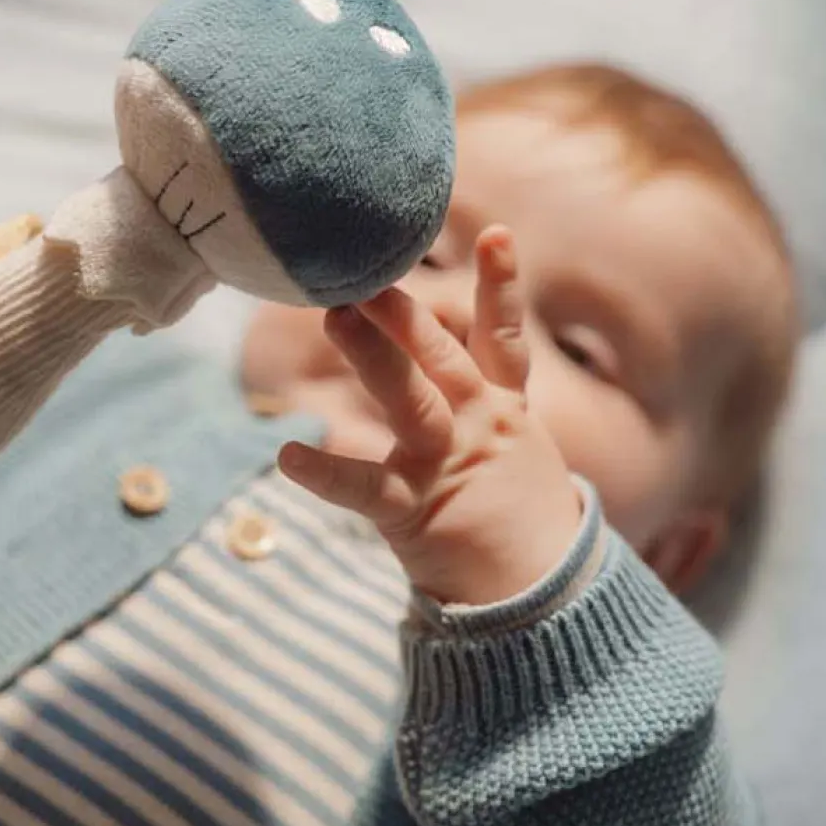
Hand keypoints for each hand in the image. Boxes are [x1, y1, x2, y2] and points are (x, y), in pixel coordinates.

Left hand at [279, 227, 583, 606]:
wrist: (538, 592)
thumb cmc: (509, 507)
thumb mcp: (511, 441)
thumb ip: (477, 391)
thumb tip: (426, 343)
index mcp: (501, 406)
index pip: (502, 336)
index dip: (501, 284)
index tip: (493, 233)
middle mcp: (480, 426)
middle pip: (444, 358)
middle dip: (406, 315)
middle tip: (365, 275)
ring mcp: (448, 465)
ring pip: (412, 403)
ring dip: (376, 358)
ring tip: (336, 318)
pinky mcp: (416, 510)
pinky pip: (365, 488)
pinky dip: (325, 472)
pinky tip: (287, 455)